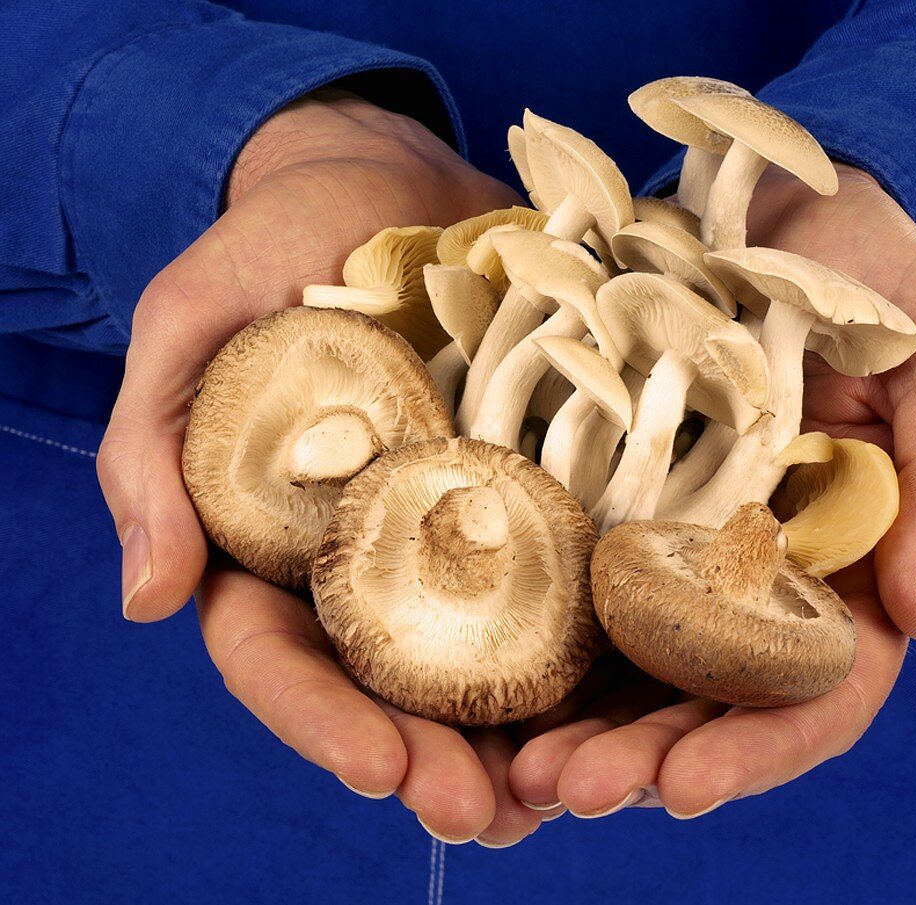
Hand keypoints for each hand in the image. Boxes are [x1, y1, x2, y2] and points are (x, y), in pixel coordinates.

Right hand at [96, 90, 526, 841]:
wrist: (391, 180)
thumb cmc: (277, 241)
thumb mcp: (195, 322)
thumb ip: (156, 448)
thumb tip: (148, 600)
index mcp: (281, 539)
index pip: (283, 654)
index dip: (322, 721)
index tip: (379, 771)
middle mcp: (375, 551)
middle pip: (396, 680)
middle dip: (435, 757)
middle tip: (488, 818)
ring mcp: (466, 522)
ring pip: (490, 651)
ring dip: (528, 735)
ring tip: (577, 792)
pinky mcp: (543, 482)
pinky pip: (572, 569)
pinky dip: (601, 637)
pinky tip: (641, 692)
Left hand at [508, 164, 915, 817]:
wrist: (767, 199)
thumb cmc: (870, 270)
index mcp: (844, 559)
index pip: (815, 685)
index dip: (758, 745)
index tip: (683, 786)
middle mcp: (754, 568)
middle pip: (706, 695)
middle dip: (642, 755)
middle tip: (563, 791)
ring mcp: (673, 536)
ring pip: (629, 659)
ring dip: (578, 723)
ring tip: (513, 769)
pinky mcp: (604, 493)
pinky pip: (569, 577)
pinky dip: (538, 638)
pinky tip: (484, 678)